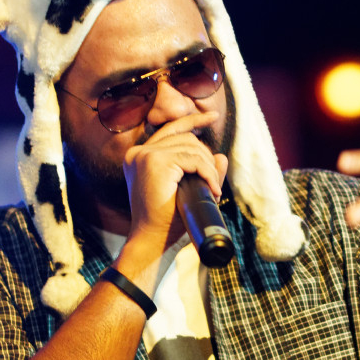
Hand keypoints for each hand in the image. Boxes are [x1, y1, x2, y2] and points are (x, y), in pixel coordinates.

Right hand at [124, 111, 227, 247]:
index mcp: (139, 157)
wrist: (152, 241)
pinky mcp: (155, 162)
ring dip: (208, 169)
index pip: (170, 129)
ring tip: (213, 190)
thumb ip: (203, 172)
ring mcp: (145, 155)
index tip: (212, 117)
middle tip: (213, 184)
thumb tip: (221, 156)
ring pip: (191, 148)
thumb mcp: (187, 191)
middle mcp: (138, 152)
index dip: (193, 120)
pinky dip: (207, 173)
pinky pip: (193, 159)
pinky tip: (212, 190)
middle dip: (205, 158)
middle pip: (184, 138)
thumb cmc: (167, 222)